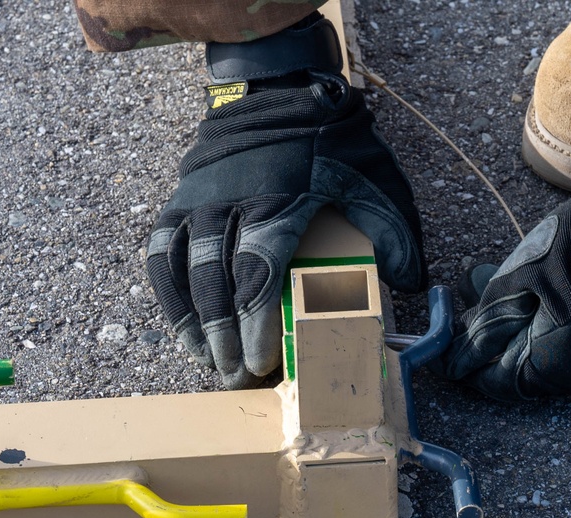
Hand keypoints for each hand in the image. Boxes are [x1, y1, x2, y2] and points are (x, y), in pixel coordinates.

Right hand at [146, 19, 424, 389]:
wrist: (281, 87)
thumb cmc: (331, 139)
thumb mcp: (375, 179)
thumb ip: (394, 231)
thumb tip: (410, 282)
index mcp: (277, 201)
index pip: (258, 273)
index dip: (254, 324)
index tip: (259, 362)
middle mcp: (228, 201)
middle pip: (216, 280)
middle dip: (223, 335)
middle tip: (235, 376)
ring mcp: (198, 199)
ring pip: (183, 269)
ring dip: (192, 320)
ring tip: (206, 359)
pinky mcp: (179, 198)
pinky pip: (160, 250)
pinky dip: (167, 291)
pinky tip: (180, 324)